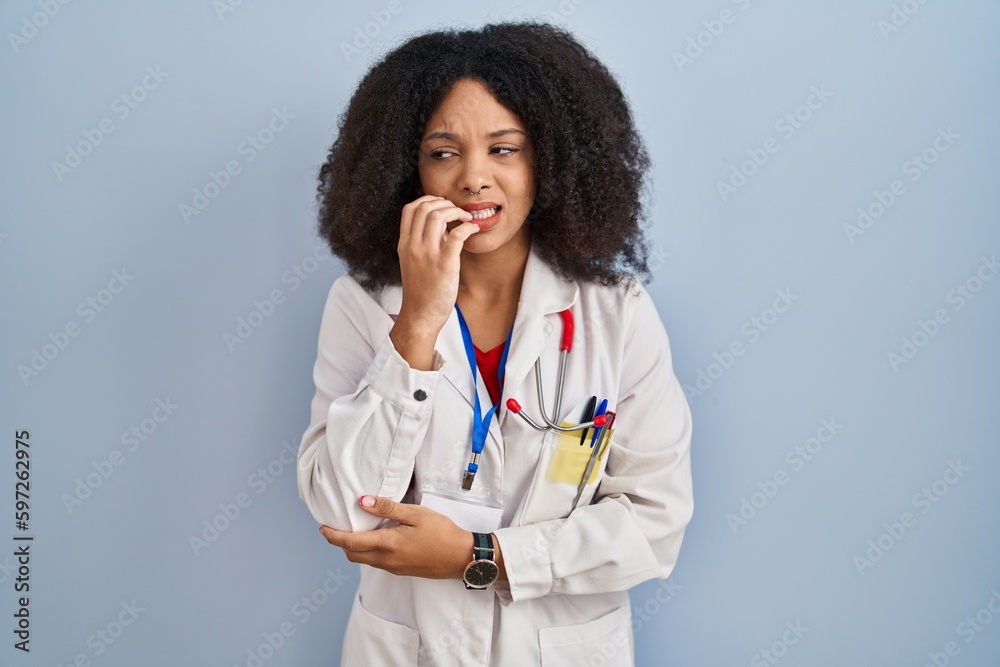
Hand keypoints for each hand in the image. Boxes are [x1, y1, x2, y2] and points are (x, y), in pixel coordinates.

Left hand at [318, 496, 470, 579]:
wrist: (461, 557)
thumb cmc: (442, 533)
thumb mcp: (415, 514)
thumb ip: (388, 508)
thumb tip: (363, 501)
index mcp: (387, 545)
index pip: (349, 543)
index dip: (332, 536)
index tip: (322, 528)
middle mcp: (386, 560)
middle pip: (352, 555)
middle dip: (340, 543)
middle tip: (335, 528)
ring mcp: (394, 568)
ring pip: (364, 560)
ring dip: (354, 548)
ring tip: (355, 531)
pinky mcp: (402, 570)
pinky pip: (376, 563)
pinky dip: (368, 552)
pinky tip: (376, 539)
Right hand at [396, 195, 478, 335]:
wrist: (420, 315)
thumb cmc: (421, 290)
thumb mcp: (414, 261)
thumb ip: (425, 242)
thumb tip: (445, 227)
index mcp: (405, 244)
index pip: (410, 208)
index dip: (427, 200)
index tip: (441, 205)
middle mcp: (414, 246)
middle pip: (425, 207)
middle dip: (444, 202)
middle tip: (457, 210)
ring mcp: (428, 254)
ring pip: (438, 216)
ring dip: (455, 211)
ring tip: (466, 218)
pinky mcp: (445, 264)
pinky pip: (457, 235)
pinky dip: (467, 227)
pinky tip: (473, 229)